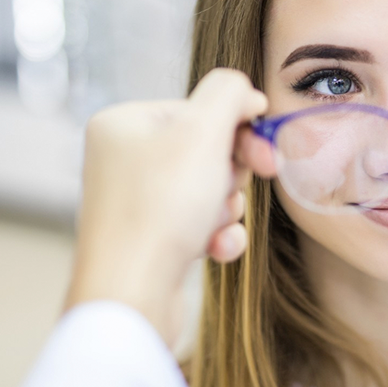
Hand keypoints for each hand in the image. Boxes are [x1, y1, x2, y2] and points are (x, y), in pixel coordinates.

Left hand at [63, 68, 273, 342]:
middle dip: (232, 173)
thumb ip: (229, 94)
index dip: (238, 129)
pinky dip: (216, 235)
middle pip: (206, 148)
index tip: (265, 153)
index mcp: (124, 122)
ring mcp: (134, 200)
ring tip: (214, 225)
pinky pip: (199, 223)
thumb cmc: (160, 209)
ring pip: (209, 188)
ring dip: (226, 207)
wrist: (130, 294)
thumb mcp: (203, 132)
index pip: (199, 108)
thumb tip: (245, 92)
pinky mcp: (149, 239)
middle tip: (242, 187)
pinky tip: (214, 250)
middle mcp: (122, 158)